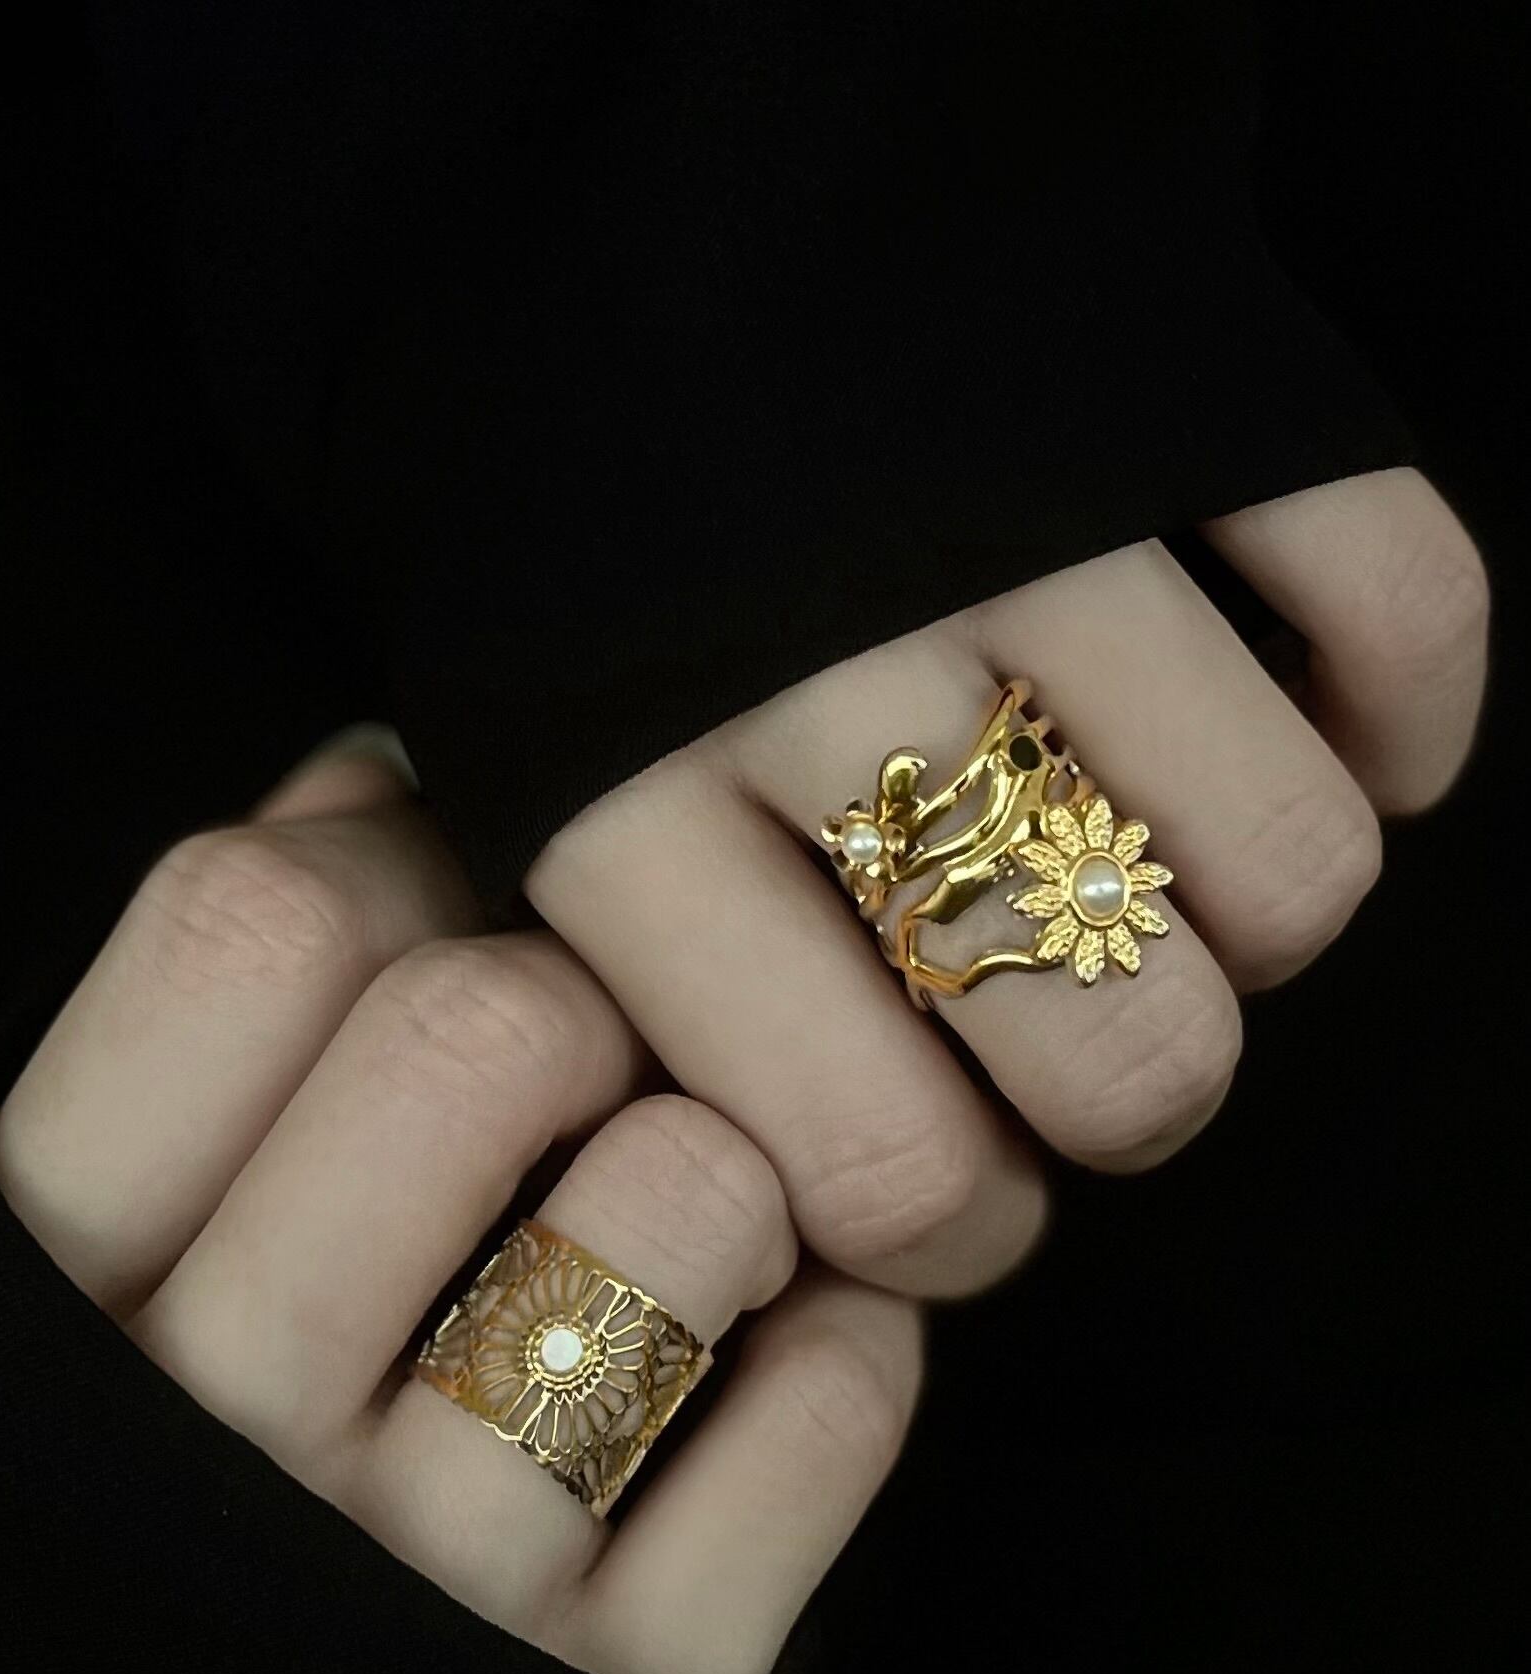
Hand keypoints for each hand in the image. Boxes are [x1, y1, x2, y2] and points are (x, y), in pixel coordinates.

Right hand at [0, 749, 920, 1673]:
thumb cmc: (272, 1393)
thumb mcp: (179, 1195)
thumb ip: (251, 994)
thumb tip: (382, 773)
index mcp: (74, 1281)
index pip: (246, 923)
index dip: (391, 865)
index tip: (447, 919)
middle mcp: (221, 1439)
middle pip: (483, 1024)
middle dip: (584, 1002)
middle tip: (598, 1074)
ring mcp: (433, 1581)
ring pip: (691, 1187)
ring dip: (730, 1172)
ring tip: (693, 1235)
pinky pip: (838, 1403)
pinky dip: (851, 1348)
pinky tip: (775, 1365)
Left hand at [526, 468, 1486, 1296]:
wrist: (599, 193)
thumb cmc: (554, 548)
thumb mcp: (513, 777)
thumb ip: (663, 988)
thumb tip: (907, 1180)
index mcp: (616, 792)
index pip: (881, 1160)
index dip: (965, 1234)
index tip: (968, 1198)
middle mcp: (823, 661)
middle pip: (1131, 1054)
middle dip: (1142, 1101)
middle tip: (1092, 1051)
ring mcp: (1020, 510)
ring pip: (1297, 865)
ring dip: (1270, 921)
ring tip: (1182, 879)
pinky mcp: (1172, 376)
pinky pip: (1405, 605)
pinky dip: (1405, 709)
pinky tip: (1334, 738)